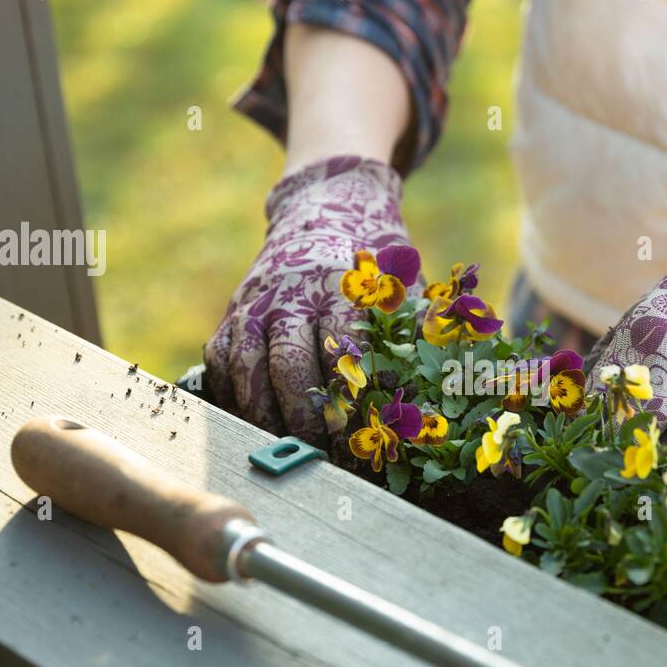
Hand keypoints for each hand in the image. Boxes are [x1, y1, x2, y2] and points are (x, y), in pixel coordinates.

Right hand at [204, 155, 413, 441]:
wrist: (323, 210)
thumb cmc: (374, 263)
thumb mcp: (402, 287)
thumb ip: (420, 334)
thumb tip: (445, 389)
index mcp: (341, 289)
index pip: (344, 353)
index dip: (354, 402)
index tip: (367, 438)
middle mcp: (292, 295)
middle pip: (290, 367)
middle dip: (306, 419)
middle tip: (324, 456)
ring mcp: (255, 305)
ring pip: (247, 369)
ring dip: (265, 416)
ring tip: (287, 450)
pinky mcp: (232, 314)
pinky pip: (221, 364)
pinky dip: (233, 399)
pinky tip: (254, 426)